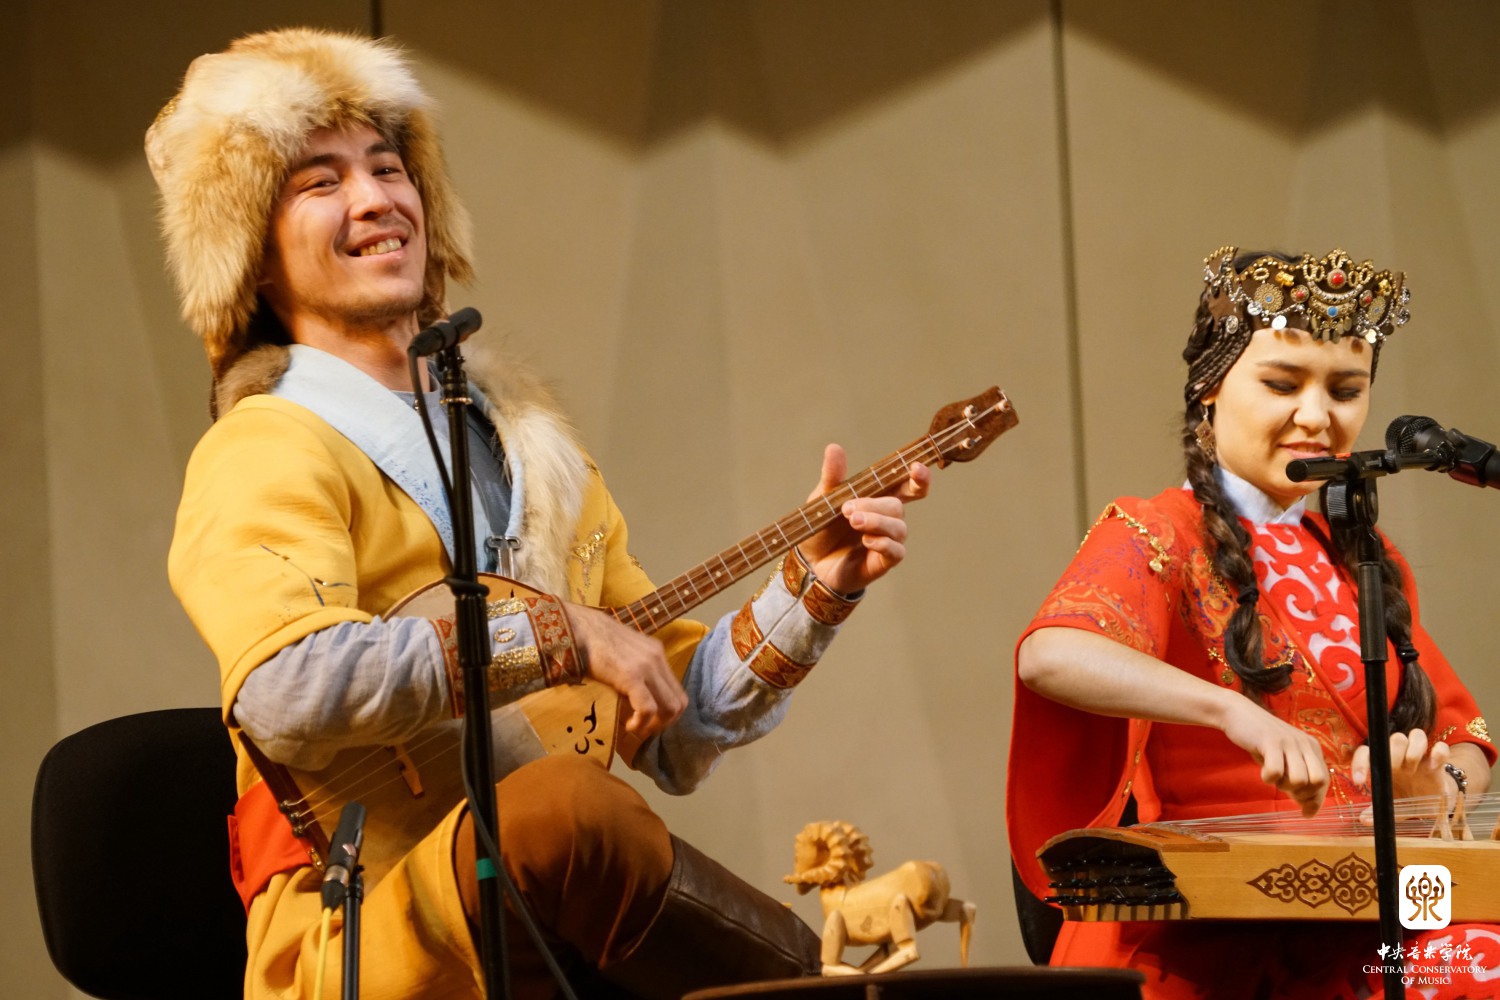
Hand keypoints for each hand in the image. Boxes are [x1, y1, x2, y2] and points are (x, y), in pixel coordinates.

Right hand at [564, 603, 686, 738]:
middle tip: (644, 727)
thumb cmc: (593, 642)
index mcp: (656, 653)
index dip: (667, 712)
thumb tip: (632, 697)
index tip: (649, 720)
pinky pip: (648, 708)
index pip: (677, 690)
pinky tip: (628, 725)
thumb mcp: (623, 654)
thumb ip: (634, 670)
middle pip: (679, 702)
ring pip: (670, 708)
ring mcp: (647, 667)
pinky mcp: (632, 676)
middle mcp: (657, 658)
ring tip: (636, 726)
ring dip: (655, 725)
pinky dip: (641, 723)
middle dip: (664, 722)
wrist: (578, 628)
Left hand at [794, 443, 929, 594]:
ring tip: (852, 521)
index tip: (916, 467)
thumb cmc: (821, 527)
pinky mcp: (882, 562)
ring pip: (898, 527)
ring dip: (876, 522)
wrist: (809, 561)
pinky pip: (896, 551)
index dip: (919, 477)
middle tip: (847, 509)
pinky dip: (883, 543)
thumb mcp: (822, 499)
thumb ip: (832, 476)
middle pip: (898, 506)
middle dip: (875, 505)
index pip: (908, 486)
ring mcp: (886, 540)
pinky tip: (866, 541)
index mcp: (878, 498)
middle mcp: (886, 519)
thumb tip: (834, 448)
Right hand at [1219, 696, 1329, 816]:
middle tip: (1285, 789)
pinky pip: (1276, 771)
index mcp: (1312, 747)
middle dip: (1303, 793)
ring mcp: (1289, 742)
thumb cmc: (1261, 741)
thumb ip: (1298, 779)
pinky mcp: (1271, 742)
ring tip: (1273, 777)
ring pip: (1300, 779)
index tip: (1305, 811)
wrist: (1238, 713)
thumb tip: (1309, 811)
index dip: (1316, 799)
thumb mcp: (1284, 758)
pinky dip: (1268, 778)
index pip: (1325, 780)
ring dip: (1283, 785)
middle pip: (1318, 781)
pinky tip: (1263, 772)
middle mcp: (1305, 744)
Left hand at [1351, 729, 1454, 802]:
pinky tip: (1434, 766)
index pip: (1367, 753)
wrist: (1435, 803)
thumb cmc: (1408, 799)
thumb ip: (1378, 811)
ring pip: (1416, 735)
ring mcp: (1421, 757)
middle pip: (1395, 738)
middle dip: (1393, 752)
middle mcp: (1400, 756)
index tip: (1359, 782)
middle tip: (1396, 770)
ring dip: (1414, 750)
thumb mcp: (1393, 807)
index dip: (1360, 763)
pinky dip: (1438, 753)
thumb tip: (1362, 820)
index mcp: (1384, 764)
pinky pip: (1441, 747)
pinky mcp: (1439, 762)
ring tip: (1413, 769)